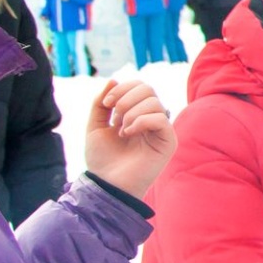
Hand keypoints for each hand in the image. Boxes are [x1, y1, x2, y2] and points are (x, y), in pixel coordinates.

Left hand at [84, 80, 175, 199]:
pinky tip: (129, 133)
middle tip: (114, 116)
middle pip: (148, 89)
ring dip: (132, 112)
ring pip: (154, 102)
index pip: (139, 86)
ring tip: (122, 130)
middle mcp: (151, 120)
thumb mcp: (95, 125)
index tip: (106, 104)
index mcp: (136, 114)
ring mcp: (160, 131)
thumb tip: (114, 80)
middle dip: (126, 97)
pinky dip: (141, 121)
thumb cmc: (102, 159)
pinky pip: (161, 119)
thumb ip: (101, 102)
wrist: (107, 183)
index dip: (122, 88)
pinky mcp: (168, 142)